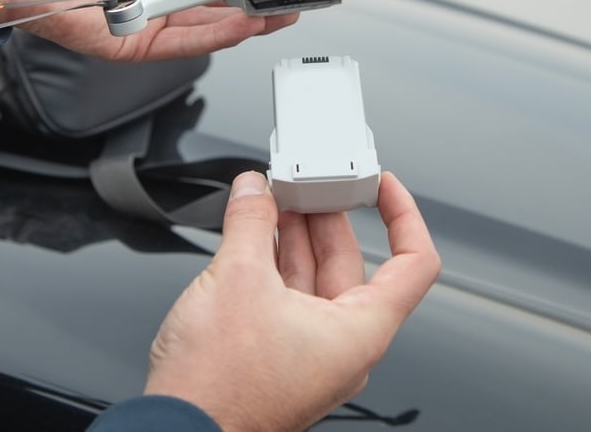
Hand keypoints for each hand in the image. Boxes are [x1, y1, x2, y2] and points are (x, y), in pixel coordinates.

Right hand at [143, 171, 440, 431]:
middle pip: (350, 264)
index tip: (384, 186)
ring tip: (269, 202)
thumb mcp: (236, 279)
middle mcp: (343, 345)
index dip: (404, 215)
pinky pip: (287, 298)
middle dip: (324, 217)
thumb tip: (254, 191)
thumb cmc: (219, 388)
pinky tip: (251, 238)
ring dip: (292, 237)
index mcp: (359, 331)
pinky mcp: (279, 356)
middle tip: (300, 183)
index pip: (414, 263)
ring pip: (313, 279)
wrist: (176, 429)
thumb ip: (249, 223)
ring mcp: (310, 353)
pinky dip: (272, 264)